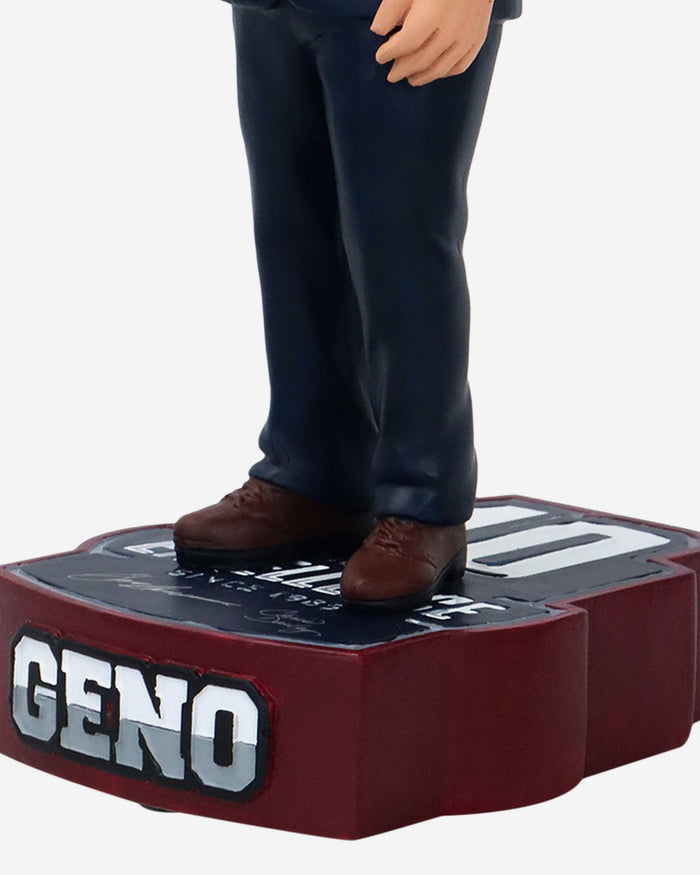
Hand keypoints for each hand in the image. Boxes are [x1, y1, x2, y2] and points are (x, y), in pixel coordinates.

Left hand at [370, 0, 493, 85]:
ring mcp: (466, 37)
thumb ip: (391, 9)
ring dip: (422, 77)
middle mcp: (451, 31)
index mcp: (431, 16)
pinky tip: (433, 72)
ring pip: (440, 68)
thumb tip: (377, 31)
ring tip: (410, 78)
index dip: (390, 53)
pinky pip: (460, 66)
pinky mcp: (478, 38)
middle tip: (392, 74)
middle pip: (421, 60)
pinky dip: (444, 73)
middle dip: (402, 70)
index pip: (406, 44)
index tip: (380, 56)